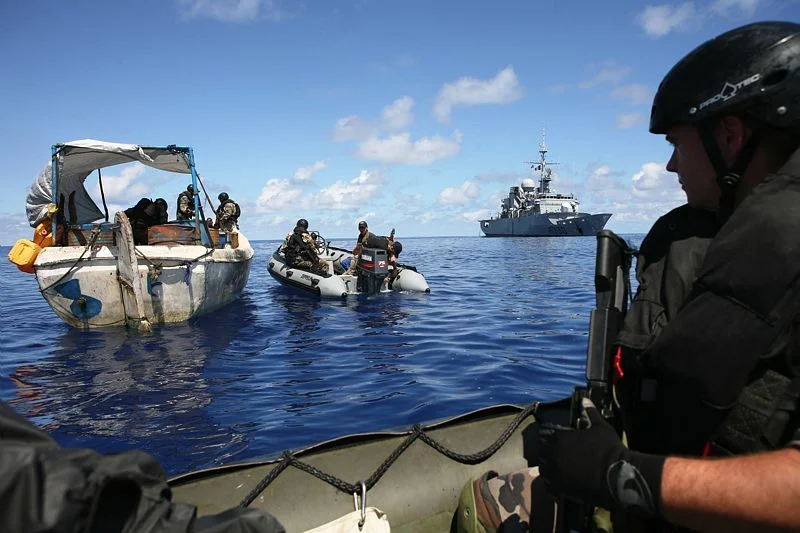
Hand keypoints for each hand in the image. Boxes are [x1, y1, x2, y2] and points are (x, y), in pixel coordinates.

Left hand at [538, 397, 664, 516]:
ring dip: (549, 468)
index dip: (554, 439)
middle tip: (560, 455)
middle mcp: (553, 455)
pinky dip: (552, 484)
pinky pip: (549, 486)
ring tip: (559, 469)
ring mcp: (555, 473)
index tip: (561, 441)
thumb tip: (585, 400)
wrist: (617, 475)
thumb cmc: (609, 448)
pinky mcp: (561, 488)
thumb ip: (590, 412)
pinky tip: (561, 482)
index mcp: (560, 438)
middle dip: (549, 453)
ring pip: (544, 469)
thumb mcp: (601, 426)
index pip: (548, 436)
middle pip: (543, 453)